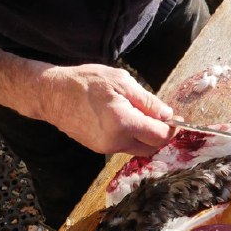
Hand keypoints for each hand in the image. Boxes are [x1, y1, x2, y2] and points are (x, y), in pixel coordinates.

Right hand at [46, 64, 175, 154]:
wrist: (52, 95)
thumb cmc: (85, 82)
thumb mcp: (120, 81)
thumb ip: (147, 100)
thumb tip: (167, 114)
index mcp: (123, 122)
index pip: (159, 135)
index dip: (172, 129)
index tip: (178, 120)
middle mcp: (115, 141)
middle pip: (151, 147)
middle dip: (161, 135)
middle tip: (165, 119)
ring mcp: (106, 148)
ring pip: (137, 149)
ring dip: (146, 136)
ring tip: (143, 116)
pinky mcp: (98, 148)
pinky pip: (123, 147)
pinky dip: (132, 137)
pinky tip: (127, 120)